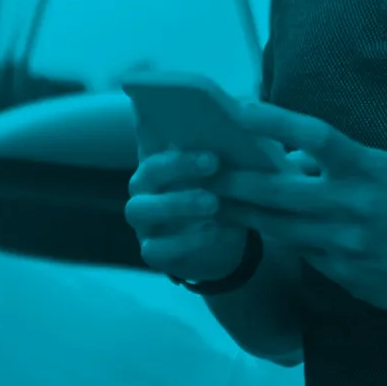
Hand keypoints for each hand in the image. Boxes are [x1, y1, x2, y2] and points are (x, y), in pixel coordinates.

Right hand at [124, 150, 249, 282]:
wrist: (218, 243)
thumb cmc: (216, 197)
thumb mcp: (220, 178)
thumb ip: (221, 158)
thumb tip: (245, 133)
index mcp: (156, 167)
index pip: (160, 153)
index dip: (182, 158)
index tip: (214, 159)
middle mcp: (142, 192)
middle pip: (146, 177)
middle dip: (178, 170)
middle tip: (214, 170)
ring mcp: (142, 223)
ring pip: (141, 210)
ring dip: (176, 204)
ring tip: (213, 205)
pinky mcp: (150, 252)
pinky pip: (155, 248)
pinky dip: (183, 242)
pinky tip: (211, 233)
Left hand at [214, 102, 386, 314]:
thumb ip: (338, 163)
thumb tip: (288, 157)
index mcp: (369, 169)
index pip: (317, 137)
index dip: (276, 122)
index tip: (241, 109)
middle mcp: (355, 205)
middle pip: (279, 190)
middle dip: (235, 180)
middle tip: (199, 169)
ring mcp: (347, 244)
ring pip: (279, 226)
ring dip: (241, 213)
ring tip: (208, 202)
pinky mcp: (344, 274)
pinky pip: (300, 253)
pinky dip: (278, 240)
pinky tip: (254, 233)